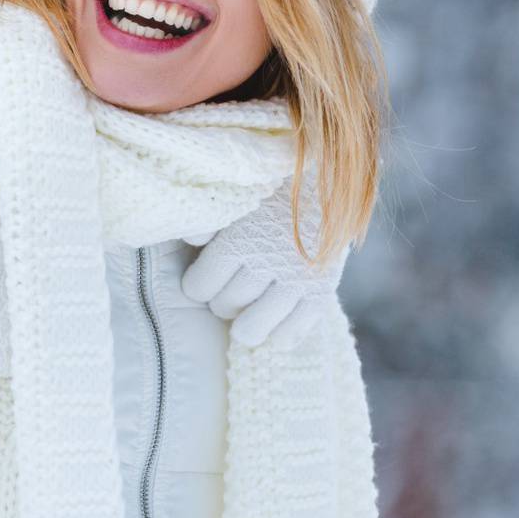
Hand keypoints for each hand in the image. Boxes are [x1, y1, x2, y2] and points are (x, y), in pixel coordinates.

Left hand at [182, 173, 347, 348]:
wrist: (328, 183)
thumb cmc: (271, 191)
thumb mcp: (235, 199)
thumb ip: (208, 221)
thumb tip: (190, 241)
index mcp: (238, 239)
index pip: (199, 286)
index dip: (197, 287)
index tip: (201, 282)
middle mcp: (266, 262)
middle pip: (224, 306)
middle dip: (220, 302)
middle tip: (226, 293)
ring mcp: (296, 280)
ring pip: (254, 327)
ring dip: (244, 326)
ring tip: (243, 318)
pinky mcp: (322, 291)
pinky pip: (293, 330)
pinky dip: (278, 334)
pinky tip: (273, 326)